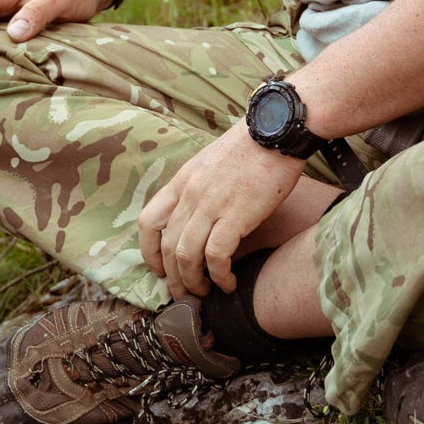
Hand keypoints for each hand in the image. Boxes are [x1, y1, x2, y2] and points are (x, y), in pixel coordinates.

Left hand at [139, 124, 302, 297]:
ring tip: (205, 292)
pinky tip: (229, 283)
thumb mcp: (211, 163)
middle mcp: (190, 195)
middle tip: (183, 294)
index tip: (160, 269)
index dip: (149, 251)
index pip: (148, 221)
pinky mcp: (236, 215)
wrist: (275, 129)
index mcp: (182, 181)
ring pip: (186, 255)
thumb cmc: (251, 146)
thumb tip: (197, 217)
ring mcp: (211, 205)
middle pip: (167, 246)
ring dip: (193, 282)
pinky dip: (220, 276)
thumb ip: (198, 188)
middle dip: (172, 277)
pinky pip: (216, 256)